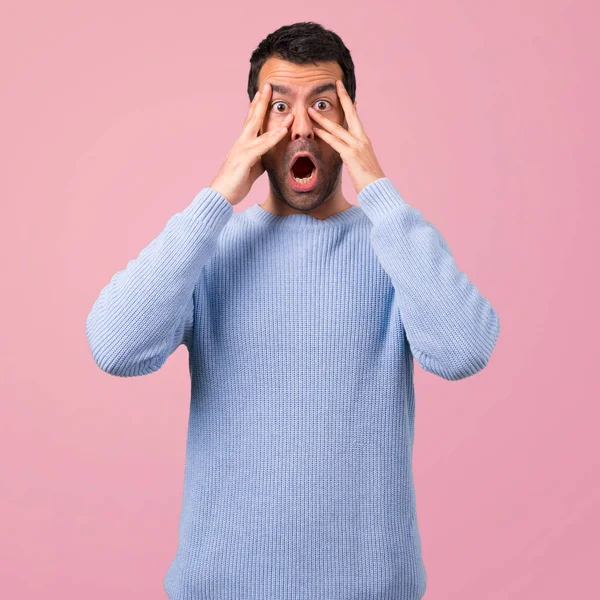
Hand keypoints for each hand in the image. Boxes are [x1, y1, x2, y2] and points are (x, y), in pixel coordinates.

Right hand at [210, 83, 294, 204]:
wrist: (220, 196)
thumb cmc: (235, 183)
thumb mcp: (252, 168)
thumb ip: (261, 158)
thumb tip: (270, 154)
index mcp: (243, 144)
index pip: (251, 121)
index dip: (257, 107)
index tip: (264, 94)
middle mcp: (241, 143)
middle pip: (252, 118)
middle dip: (261, 101)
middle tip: (268, 85)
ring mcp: (242, 149)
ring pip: (258, 129)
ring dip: (272, 117)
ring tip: (285, 108)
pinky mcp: (245, 159)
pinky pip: (262, 146)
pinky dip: (273, 137)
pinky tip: (283, 131)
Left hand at [307, 79, 385, 193]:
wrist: (377, 188)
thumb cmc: (369, 178)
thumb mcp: (362, 161)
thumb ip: (354, 152)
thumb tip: (347, 151)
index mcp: (364, 140)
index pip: (355, 117)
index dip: (349, 103)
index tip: (343, 90)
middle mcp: (361, 139)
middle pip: (350, 114)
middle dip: (343, 98)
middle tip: (335, 84)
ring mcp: (356, 146)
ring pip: (337, 128)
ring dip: (322, 119)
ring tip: (310, 110)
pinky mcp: (351, 155)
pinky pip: (335, 143)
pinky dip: (325, 136)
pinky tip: (316, 130)